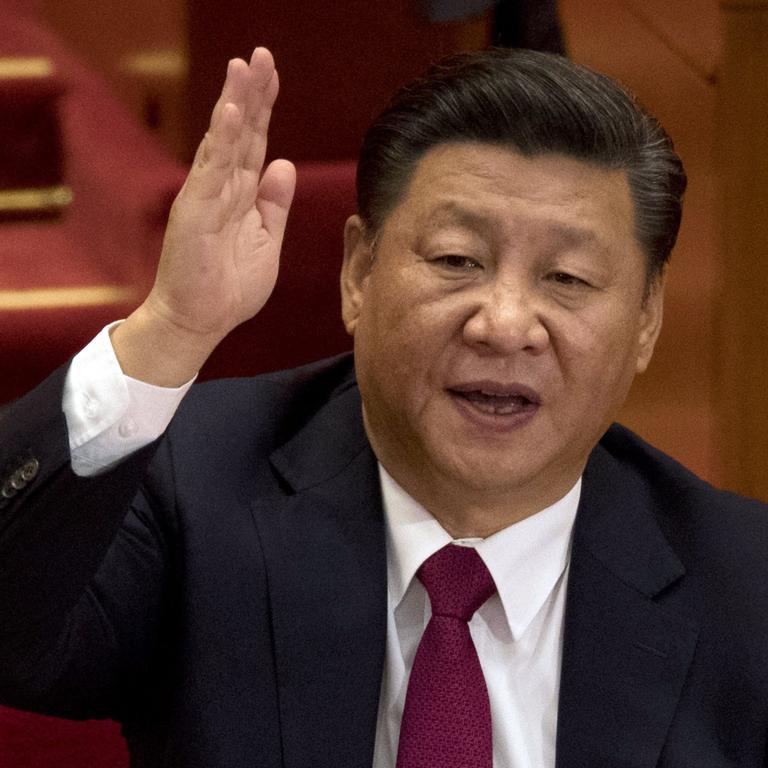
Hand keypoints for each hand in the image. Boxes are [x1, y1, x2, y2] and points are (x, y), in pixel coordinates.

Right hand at [113, 47, 295, 384]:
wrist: (201, 321)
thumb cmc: (230, 286)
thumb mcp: (266, 240)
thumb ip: (274, 204)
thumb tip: (284, 164)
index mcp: (240, 194)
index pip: (253, 142)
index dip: (263, 108)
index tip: (271, 73)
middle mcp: (222, 188)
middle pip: (239, 132)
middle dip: (251, 93)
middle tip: (260, 55)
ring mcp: (206, 197)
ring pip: (222, 142)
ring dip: (234, 104)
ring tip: (243, 67)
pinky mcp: (195, 212)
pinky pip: (211, 171)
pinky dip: (220, 141)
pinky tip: (230, 112)